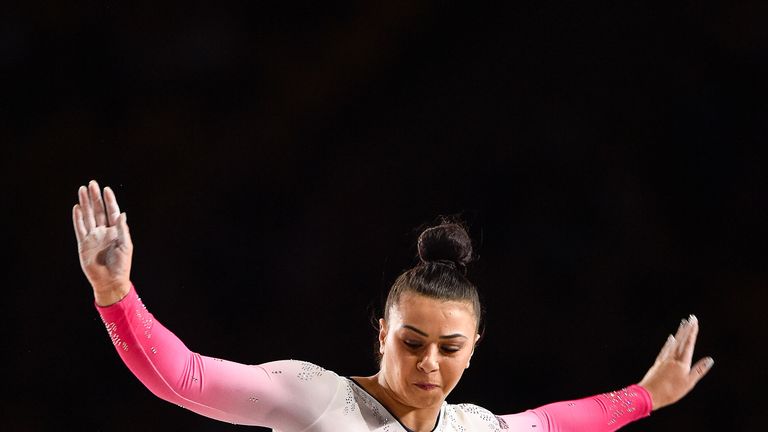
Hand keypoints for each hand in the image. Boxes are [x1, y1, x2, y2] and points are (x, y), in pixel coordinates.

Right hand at [72, 180, 132, 305]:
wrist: (110, 281)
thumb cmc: (121, 265)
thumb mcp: (126, 245)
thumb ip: (122, 229)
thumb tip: (122, 214)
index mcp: (116, 231)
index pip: (112, 212)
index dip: (109, 201)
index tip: (106, 189)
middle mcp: (103, 232)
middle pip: (98, 210)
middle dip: (95, 197)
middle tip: (91, 183)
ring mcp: (93, 237)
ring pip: (87, 216)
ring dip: (85, 203)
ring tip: (82, 190)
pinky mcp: (83, 244)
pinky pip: (79, 227)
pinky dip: (78, 217)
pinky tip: (77, 207)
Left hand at [638, 315, 713, 409]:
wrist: (649, 394)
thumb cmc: (671, 391)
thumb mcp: (688, 383)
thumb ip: (699, 370)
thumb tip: (710, 359)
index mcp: (682, 362)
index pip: (689, 344)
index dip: (692, 332)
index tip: (695, 322)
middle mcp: (673, 358)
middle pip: (681, 341)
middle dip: (687, 329)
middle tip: (691, 318)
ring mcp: (664, 359)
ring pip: (673, 343)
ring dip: (679, 333)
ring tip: (682, 324)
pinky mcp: (658, 363)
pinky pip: (665, 349)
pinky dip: (669, 343)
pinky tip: (671, 338)